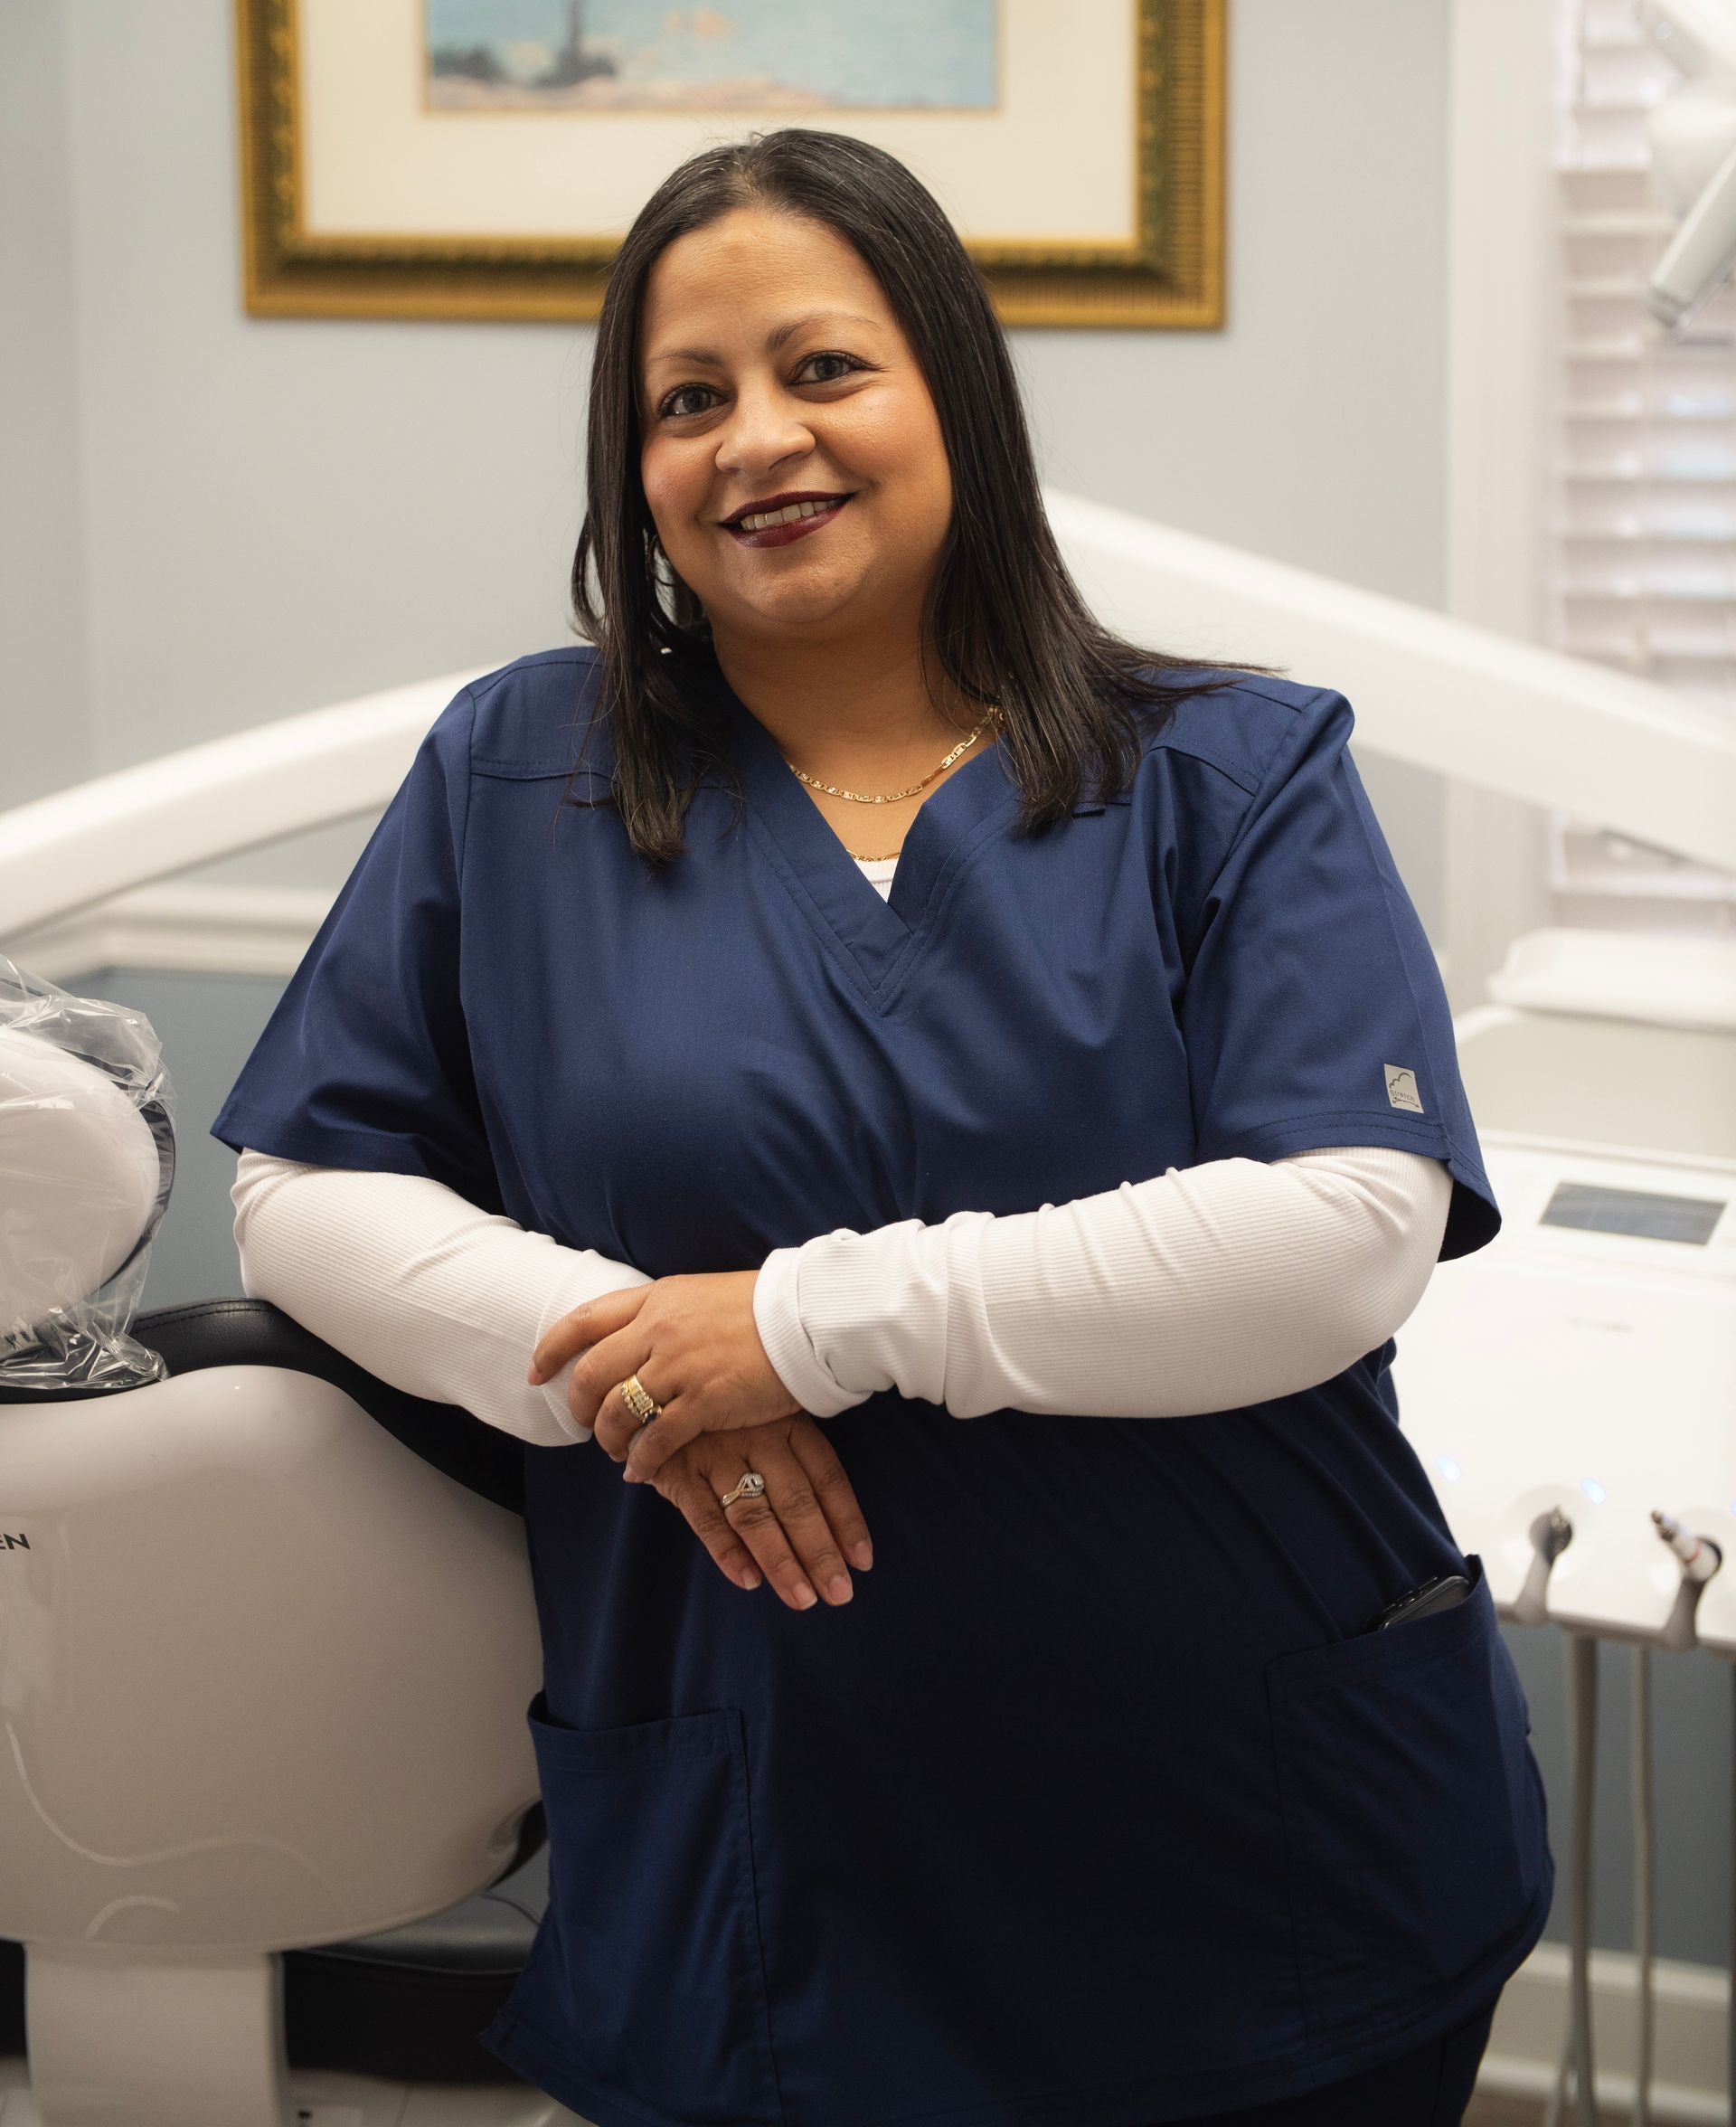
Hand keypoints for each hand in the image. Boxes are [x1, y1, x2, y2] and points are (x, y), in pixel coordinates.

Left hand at [528, 1270, 801, 1481]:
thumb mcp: (702, 1295)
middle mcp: (659, 1329)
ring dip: (609, 1437)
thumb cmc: (764, 1307)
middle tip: (585, 1423)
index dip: (553, 1349)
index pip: (585, 1320)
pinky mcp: (704, 1400)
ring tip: (616, 1451)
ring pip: (618, 1409)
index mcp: (657, 1298)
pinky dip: (642, 1459)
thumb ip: (667, 1314)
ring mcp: (680, 1366)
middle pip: (592, 1372)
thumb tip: (642, 1334)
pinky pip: (656, 1439)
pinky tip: (641, 1470)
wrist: (808, 1317)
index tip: (538, 1372)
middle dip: (580, 1405)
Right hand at [638, 1415, 873, 1609]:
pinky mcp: (679, 1470)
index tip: (861, 1561)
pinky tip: (750, 1580)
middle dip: (819, 1552)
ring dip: (780, 1560)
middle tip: (838, 1593)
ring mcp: (717, 1453)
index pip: (826, 1476)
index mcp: (788, 1424)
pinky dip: (728, 1551)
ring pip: (754, 1514)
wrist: (656, 1390)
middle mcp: (757, 1436)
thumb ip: (796, 1466)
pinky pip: (706, 1517)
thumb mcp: (768, 1422)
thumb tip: (835, 1533)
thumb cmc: (727, 1416)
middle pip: (796, 1501)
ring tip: (802, 1598)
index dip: (846, 1519)